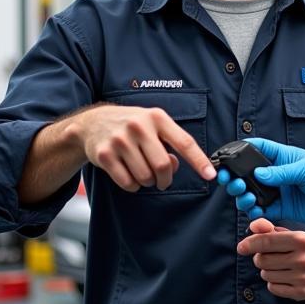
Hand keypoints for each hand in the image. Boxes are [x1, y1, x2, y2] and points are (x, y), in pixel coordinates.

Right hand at [74, 104, 214, 191]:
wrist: (93, 123)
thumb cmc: (131, 126)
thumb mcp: (152, 125)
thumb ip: (169, 143)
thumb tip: (175, 165)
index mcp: (157, 117)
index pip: (184, 142)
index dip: (199, 161)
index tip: (211, 175)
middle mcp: (139, 126)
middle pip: (163, 166)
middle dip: (165, 180)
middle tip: (162, 181)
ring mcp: (120, 140)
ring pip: (145, 177)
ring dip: (147, 182)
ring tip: (142, 172)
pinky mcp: (105, 154)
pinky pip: (128, 183)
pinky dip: (132, 185)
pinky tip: (128, 174)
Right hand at [216, 137, 304, 226]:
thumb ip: (281, 173)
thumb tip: (257, 174)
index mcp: (282, 157)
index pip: (257, 148)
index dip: (240, 150)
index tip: (227, 156)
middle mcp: (277, 174)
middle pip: (248, 174)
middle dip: (236, 178)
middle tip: (232, 183)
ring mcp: (278, 191)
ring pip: (252, 193)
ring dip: (244, 196)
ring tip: (247, 198)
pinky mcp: (282, 208)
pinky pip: (262, 210)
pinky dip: (255, 212)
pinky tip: (254, 212)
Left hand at [237, 218, 304, 300]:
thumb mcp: (291, 234)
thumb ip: (270, 229)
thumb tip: (253, 226)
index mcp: (301, 240)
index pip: (267, 241)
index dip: (250, 244)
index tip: (241, 247)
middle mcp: (303, 259)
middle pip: (262, 260)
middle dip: (261, 258)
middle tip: (271, 257)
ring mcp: (304, 278)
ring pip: (266, 275)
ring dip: (268, 271)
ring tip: (281, 268)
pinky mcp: (302, 293)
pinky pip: (273, 288)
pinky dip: (274, 283)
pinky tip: (285, 278)